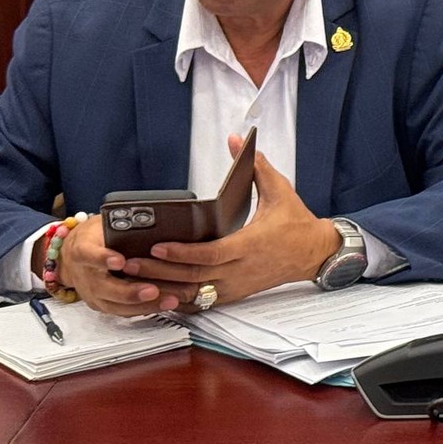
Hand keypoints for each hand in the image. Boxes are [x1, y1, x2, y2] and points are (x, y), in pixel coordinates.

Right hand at [51, 216, 195, 316]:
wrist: (70, 257)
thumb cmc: (94, 236)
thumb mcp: (103, 223)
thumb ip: (121, 224)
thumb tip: (152, 218)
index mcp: (82, 250)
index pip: (88, 255)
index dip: (103, 259)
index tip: (120, 261)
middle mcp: (85, 275)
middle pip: (104, 287)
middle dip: (129, 291)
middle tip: (152, 290)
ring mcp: (92, 293)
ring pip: (115, 304)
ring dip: (143, 305)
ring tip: (169, 300)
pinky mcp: (100, 304)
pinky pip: (121, 311)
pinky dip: (143, 309)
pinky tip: (164, 305)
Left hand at [119, 136, 339, 307]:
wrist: (314, 253)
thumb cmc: (295, 222)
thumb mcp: (280, 190)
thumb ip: (256, 166)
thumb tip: (237, 141)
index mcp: (251, 244)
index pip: (210, 255)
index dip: (182, 253)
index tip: (158, 246)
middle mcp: (241, 270)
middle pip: (193, 277)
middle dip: (158, 271)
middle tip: (128, 263)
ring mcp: (236, 286)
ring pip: (193, 294)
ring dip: (162, 287)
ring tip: (133, 279)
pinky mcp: (234, 294)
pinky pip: (200, 302)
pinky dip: (177, 300)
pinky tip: (157, 293)